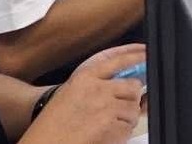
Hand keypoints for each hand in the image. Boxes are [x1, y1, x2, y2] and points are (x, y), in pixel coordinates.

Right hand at [24, 44, 143, 143]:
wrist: (43, 142)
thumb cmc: (55, 121)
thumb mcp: (72, 91)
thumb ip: (98, 81)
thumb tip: (128, 79)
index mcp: (85, 76)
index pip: (119, 59)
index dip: (137, 57)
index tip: (148, 55)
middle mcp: (97, 88)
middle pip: (133, 86)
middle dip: (131, 99)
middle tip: (119, 108)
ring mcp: (104, 107)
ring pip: (133, 109)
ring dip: (126, 119)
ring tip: (108, 124)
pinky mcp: (108, 125)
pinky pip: (127, 128)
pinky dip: (121, 134)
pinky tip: (106, 134)